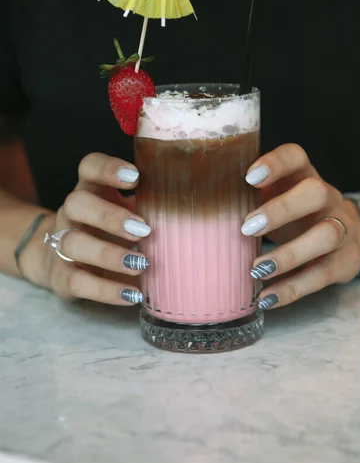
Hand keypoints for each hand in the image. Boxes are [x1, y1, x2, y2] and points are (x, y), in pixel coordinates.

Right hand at [24, 153, 150, 304]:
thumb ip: (151, 206)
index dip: (108, 169)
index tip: (135, 177)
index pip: (89, 166)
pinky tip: (132, 295)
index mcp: (91, 190)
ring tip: (142, 264)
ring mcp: (61, 244)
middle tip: (143, 230)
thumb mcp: (128, 211)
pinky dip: (106, 290)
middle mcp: (71, 213)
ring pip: (73, 243)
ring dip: (109, 254)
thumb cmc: (110, 231)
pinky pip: (77, 281)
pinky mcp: (61, 276)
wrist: (65, 262)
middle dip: (109, 216)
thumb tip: (194, 209)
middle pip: (77, 203)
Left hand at [242, 144, 359, 309]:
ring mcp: (341, 228)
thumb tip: (198, 208)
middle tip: (246, 228)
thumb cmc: (293, 213)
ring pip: (326, 235)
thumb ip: (248, 197)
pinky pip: (322, 275)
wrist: (348, 236)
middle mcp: (326, 197)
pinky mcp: (344, 261)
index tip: (249, 177)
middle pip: (315, 193)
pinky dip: (293, 288)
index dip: (276, 163)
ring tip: (256, 269)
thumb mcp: (276, 197)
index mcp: (303, 175)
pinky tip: (267, 298)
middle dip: (281, 210)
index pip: (296, 157)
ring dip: (289, 254)